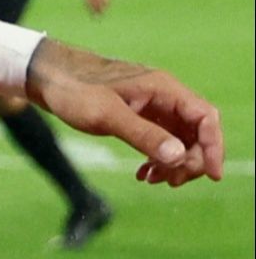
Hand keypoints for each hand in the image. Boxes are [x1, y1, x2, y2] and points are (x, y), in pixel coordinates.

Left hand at [26, 37, 223, 185]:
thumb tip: (179, 157)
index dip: (213, 147)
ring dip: (172, 162)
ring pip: (178, 138)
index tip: (210, 175)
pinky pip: (159, 139)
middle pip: (196, 131)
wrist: (44, 76)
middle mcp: (162, 95)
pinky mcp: (137, 114)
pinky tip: (142, 174)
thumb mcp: (106, 115)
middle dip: (190, 160)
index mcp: (162, 88)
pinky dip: (156, 158)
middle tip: (170, 182)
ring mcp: (150, 105)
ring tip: (153, 181)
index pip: (205, 117)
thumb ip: (143, 135)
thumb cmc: (73, 89)